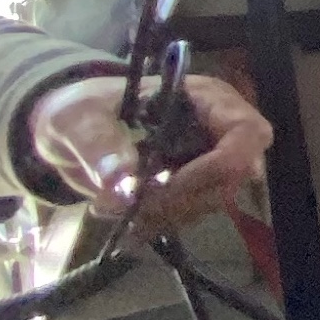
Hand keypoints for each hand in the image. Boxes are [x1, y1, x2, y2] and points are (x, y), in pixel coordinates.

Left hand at [26, 75, 272, 233]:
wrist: (73, 130)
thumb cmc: (83, 108)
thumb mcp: (79, 118)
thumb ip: (99, 144)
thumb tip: (122, 182)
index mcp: (205, 98)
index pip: (247, 132)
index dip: (220, 165)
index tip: (169, 186)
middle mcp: (218, 128)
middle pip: (236, 174)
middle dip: (189, 196)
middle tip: (139, 207)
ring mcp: (210, 158)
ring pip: (216, 199)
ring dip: (172, 213)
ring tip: (123, 211)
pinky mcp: (196, 184)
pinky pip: (194, 212)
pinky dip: (164, 221)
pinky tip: (133, 219)